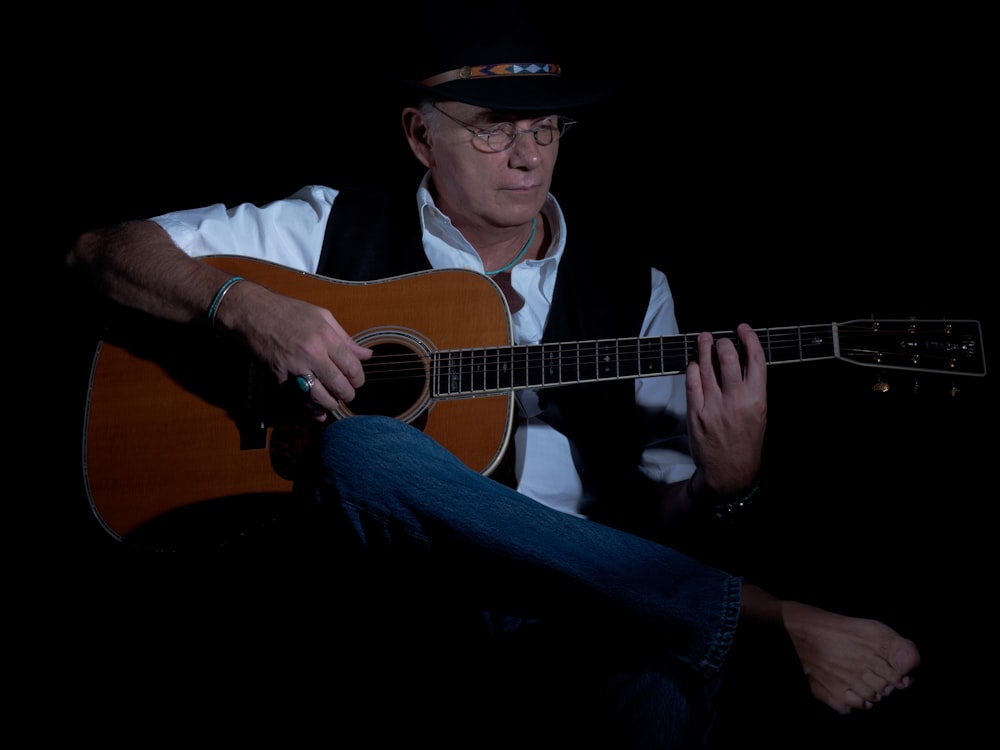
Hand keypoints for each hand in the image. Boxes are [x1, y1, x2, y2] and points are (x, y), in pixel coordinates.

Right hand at [226, 283, 372, 420]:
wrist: (250, 311)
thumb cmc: (285, 310)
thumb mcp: (321, 316)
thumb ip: (345, 338)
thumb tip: (366, 354)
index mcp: (326, 336)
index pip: (352, 366)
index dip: (358, 379)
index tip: (357, 381)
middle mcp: (312, 353)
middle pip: (339, 385)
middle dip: (347, 395)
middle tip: (347, 395)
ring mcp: (294, 366)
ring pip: (319, 396)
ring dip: (329, 404)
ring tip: (332, 402)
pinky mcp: (278, 375)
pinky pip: (296, 397)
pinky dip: (308, 409)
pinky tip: (316, 413)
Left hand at [685, 323, 765, 497]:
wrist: (729, 473)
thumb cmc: (746, 444)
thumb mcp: (760, 415)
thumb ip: (752, 389)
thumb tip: (742, 362)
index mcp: (757, 399)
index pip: (755, 359)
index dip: (749, 338)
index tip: (743, 329)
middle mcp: (736, 400)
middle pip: (728, 357)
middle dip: (723, 342)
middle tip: (720, 339)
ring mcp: (714, 406)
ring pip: (706, 367)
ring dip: (704, 349)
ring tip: (703, 339)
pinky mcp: (696, 413)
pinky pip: (692, 383)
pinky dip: (693, 369)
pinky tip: (694, 363)